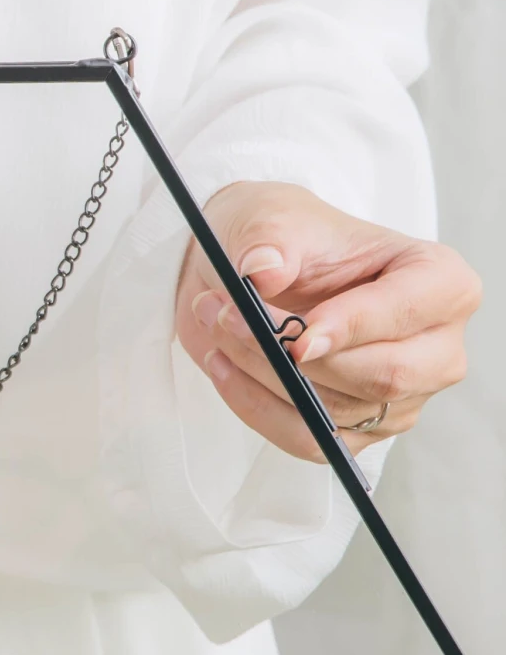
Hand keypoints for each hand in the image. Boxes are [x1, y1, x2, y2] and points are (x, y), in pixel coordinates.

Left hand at [175, 181, 480, 460]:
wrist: (254, 273)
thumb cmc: (284, 238)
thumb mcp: (270, 217)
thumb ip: (268, 239)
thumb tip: (263, 270)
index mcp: (439, 281)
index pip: (413, 310)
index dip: (356, 326)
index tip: (298, 334)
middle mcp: (434, 347)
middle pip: (381, 375)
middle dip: (293, 355)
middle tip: (227, 316)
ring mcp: (401, 397)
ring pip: (334, 411)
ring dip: (261, 374)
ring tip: (215, 324)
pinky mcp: (357, 430)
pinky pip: (306, 438)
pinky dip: (254, 406)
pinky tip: (223, 364)